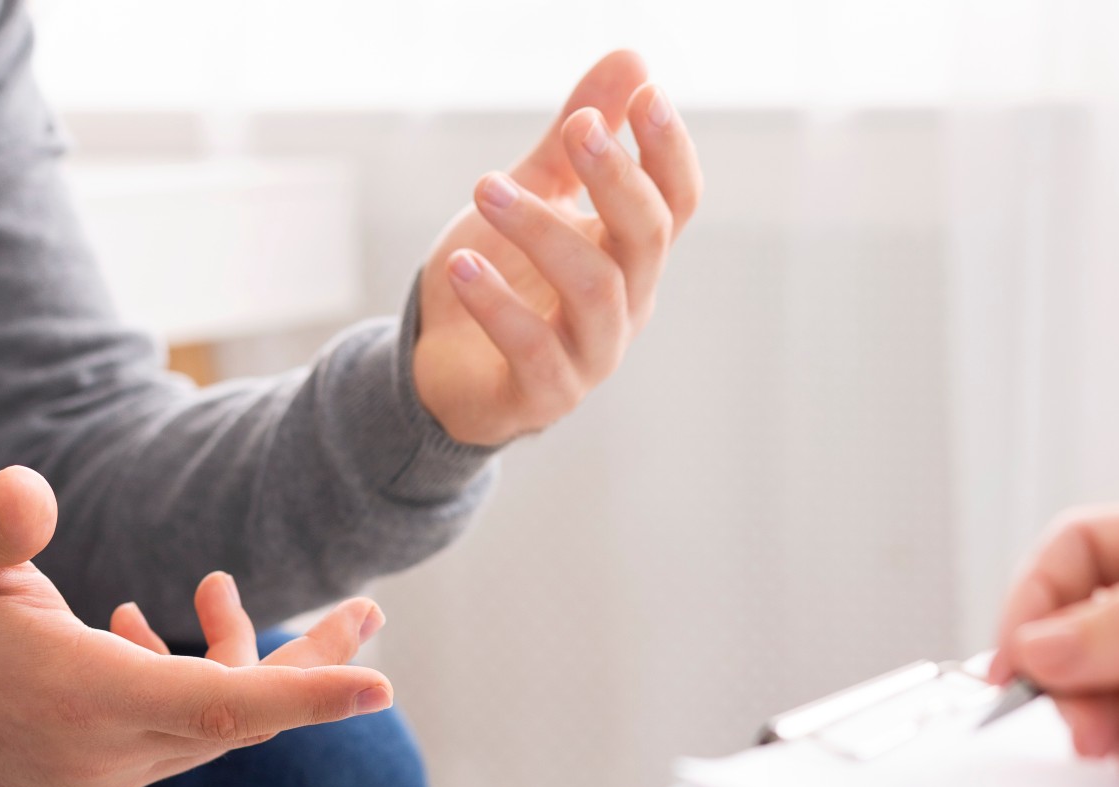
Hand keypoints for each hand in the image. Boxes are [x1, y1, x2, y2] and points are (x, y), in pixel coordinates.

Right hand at [0, 466, 391, 786]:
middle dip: (310, 664)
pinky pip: (176, 732)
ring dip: (245, 663)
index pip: (218, 704)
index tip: (381, 686)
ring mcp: (101, 775)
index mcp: (81, 697)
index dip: (304, 694)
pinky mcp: (97, 778)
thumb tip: (26, 494)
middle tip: (371, 611)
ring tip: (222, 591)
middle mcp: (103, 752)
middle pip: (241, 715)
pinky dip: (190, 681)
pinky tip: (149, 625)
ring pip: (213, 723)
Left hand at [412, 50, 702, 445]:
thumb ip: (575, 140)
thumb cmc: (502, 279)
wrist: (442, 367)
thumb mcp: (534, 194)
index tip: (645, 95)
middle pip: (646, 239)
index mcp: (631, 255)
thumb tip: (633, 60)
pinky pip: (533, 349)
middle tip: (577, 128)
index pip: (675, 202)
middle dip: (616, 178)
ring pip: (593, 289)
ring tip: (486, 188)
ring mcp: (591, 354)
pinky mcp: (544, 394)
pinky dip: (497, 305)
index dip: (669, 151)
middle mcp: (626, 304)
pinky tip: (462, 266)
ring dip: (541, 230)